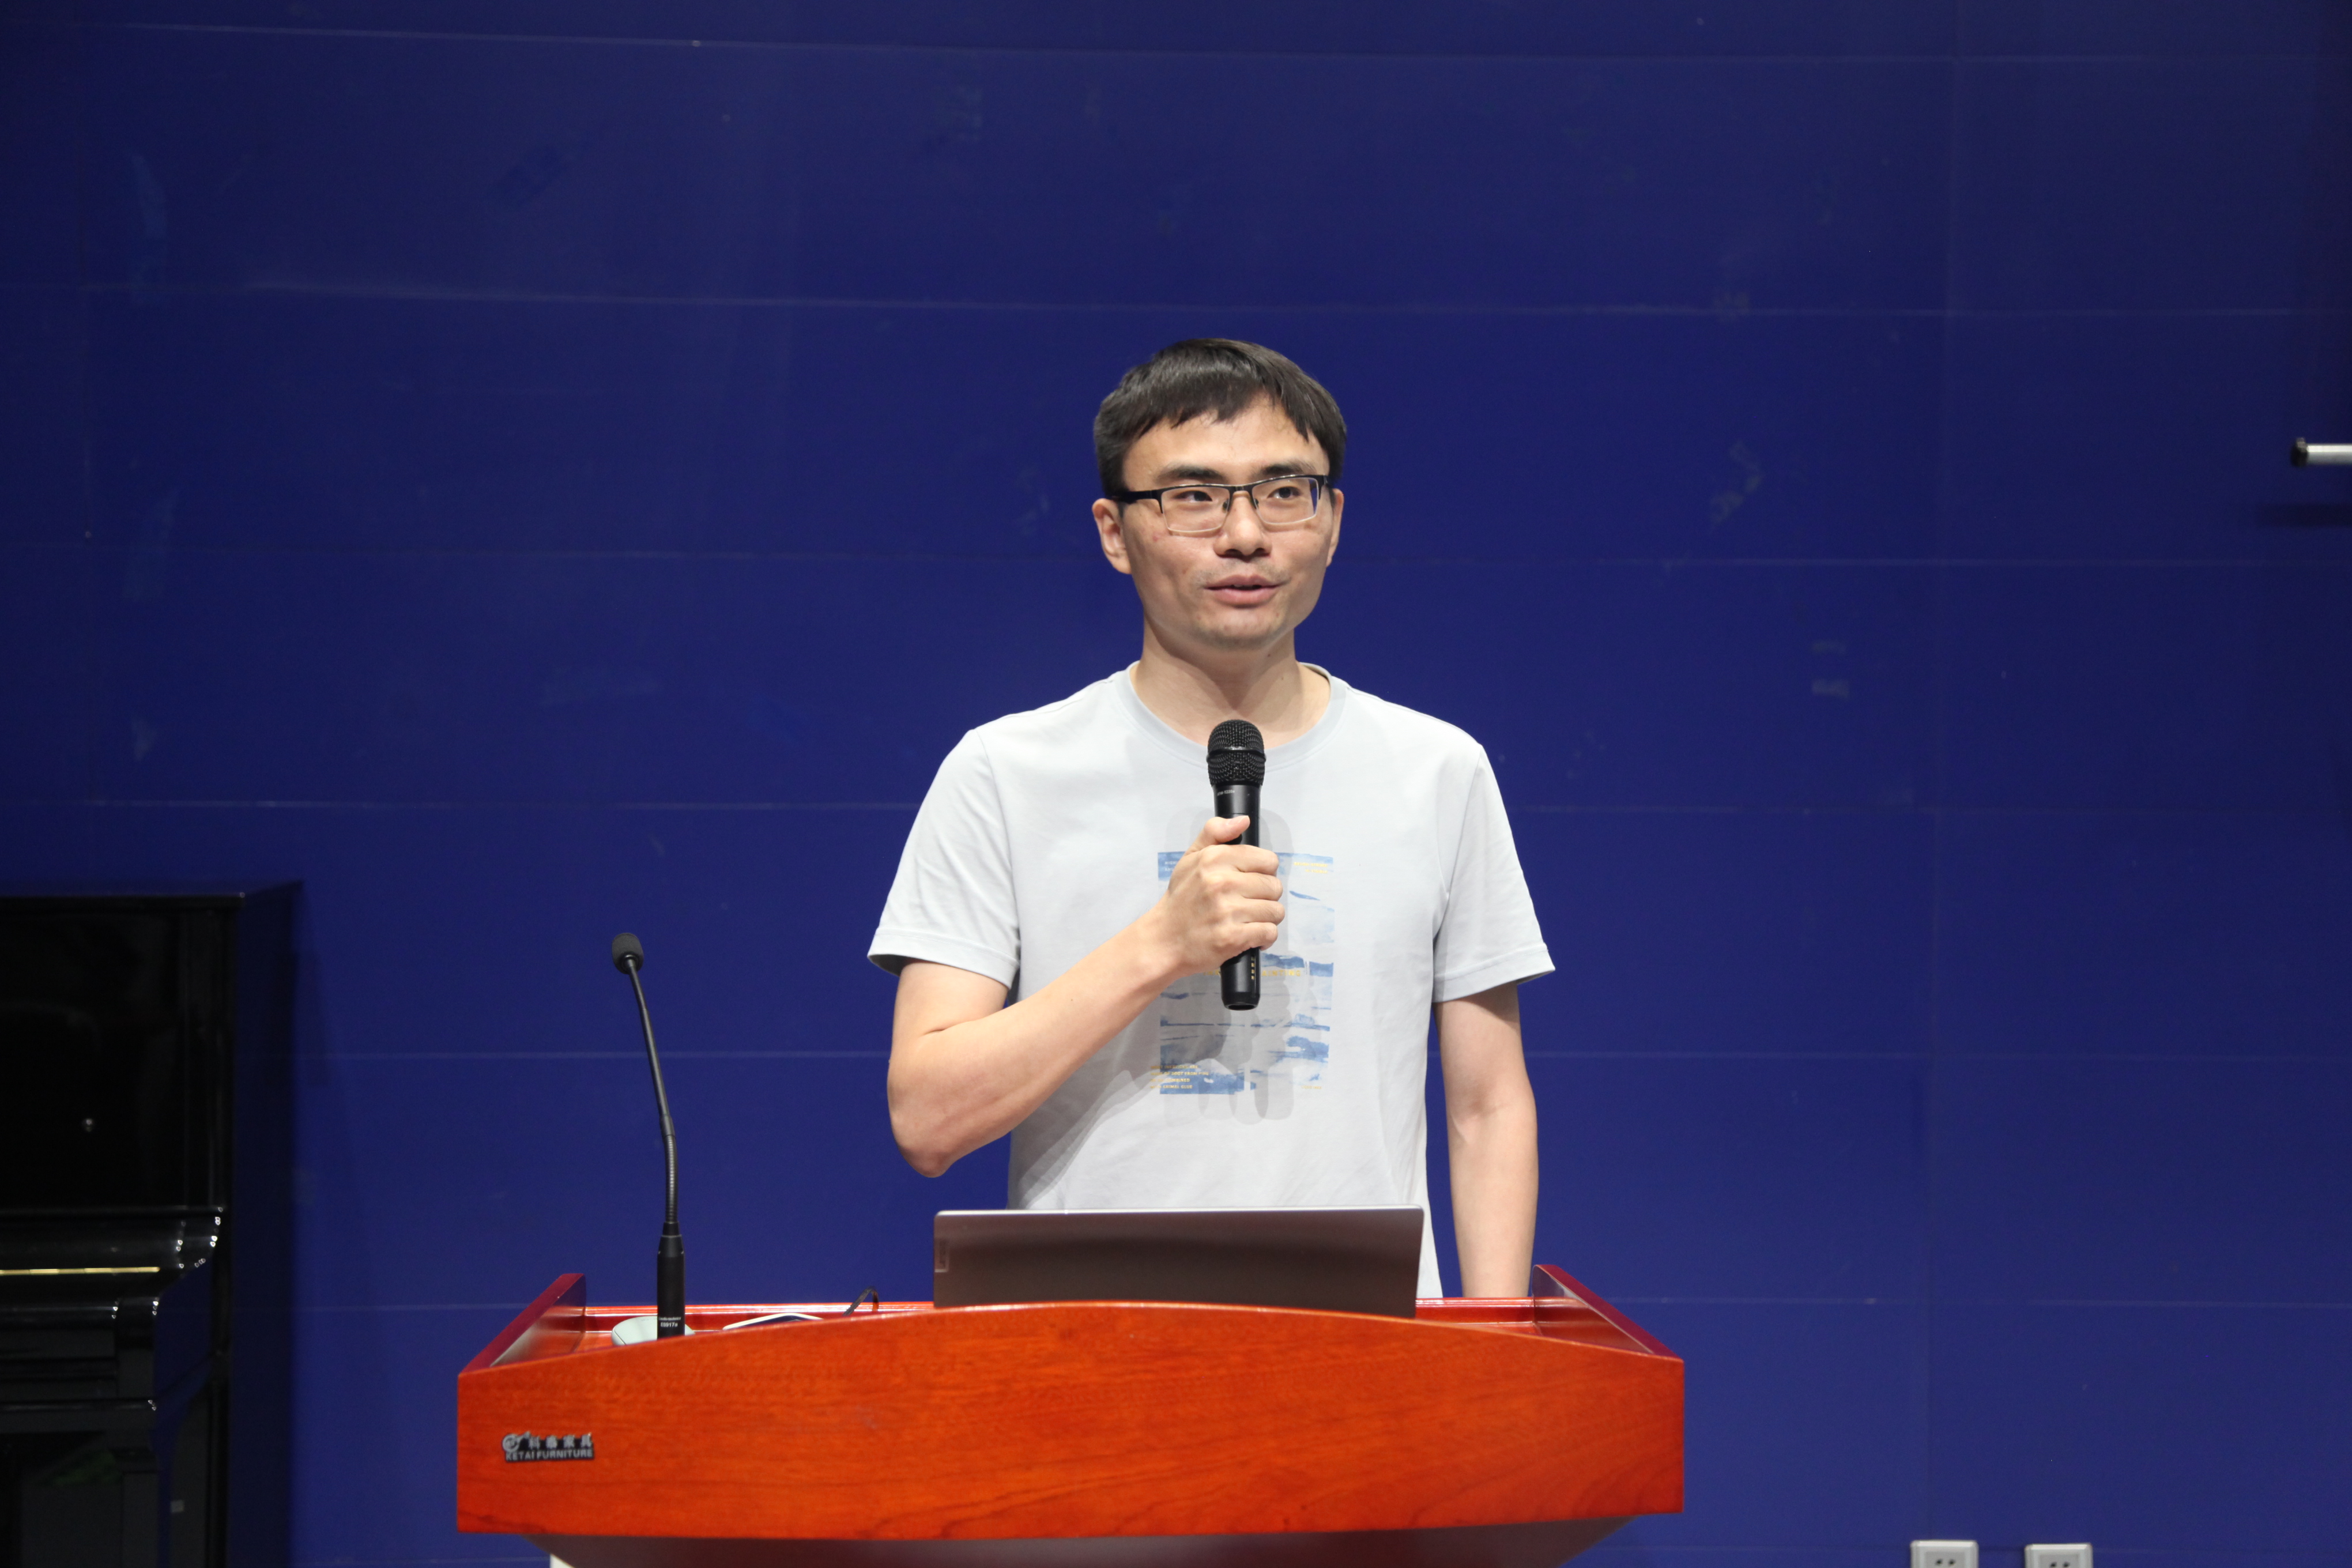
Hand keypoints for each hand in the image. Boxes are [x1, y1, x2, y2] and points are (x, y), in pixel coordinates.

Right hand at [1150, 815, 1282, 976]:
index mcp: (1214, 859)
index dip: (1263, 871)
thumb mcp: (1190, 858)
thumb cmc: (1181, 899)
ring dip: (1266, 918)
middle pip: (1275, 886)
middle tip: (1247, 903)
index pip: (1268, 860)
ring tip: (1249, 919)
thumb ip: (1214, 833)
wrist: (1163, 940)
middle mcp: (1222, 883)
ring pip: (1276, 911)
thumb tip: (1243, 821)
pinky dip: (1264, 937)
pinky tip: (1250, 935)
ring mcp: (1228, 911)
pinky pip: (1269, 932)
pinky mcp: (1233, 937)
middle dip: (1266, 896)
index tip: (1250, 881)